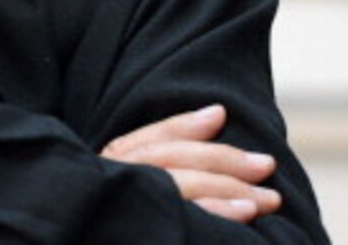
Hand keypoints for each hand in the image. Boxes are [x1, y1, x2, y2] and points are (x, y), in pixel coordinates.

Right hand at [101, 104, 281, 223]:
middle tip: (264, 164)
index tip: (221, 115)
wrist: (82, 239)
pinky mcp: (144, 232)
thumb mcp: (135, 187)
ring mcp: (126, 214)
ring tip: (265, 197)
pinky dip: (216, 213)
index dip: (183, 125)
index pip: (147, 141)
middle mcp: (112, 188)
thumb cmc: (126, 225)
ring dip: (226, 187)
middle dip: (220, 158)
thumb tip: (216, 114)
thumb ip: (165, 163)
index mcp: (104, 172)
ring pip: (177, 186)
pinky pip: (185, 220)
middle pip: (167, 161)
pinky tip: (243, 215)